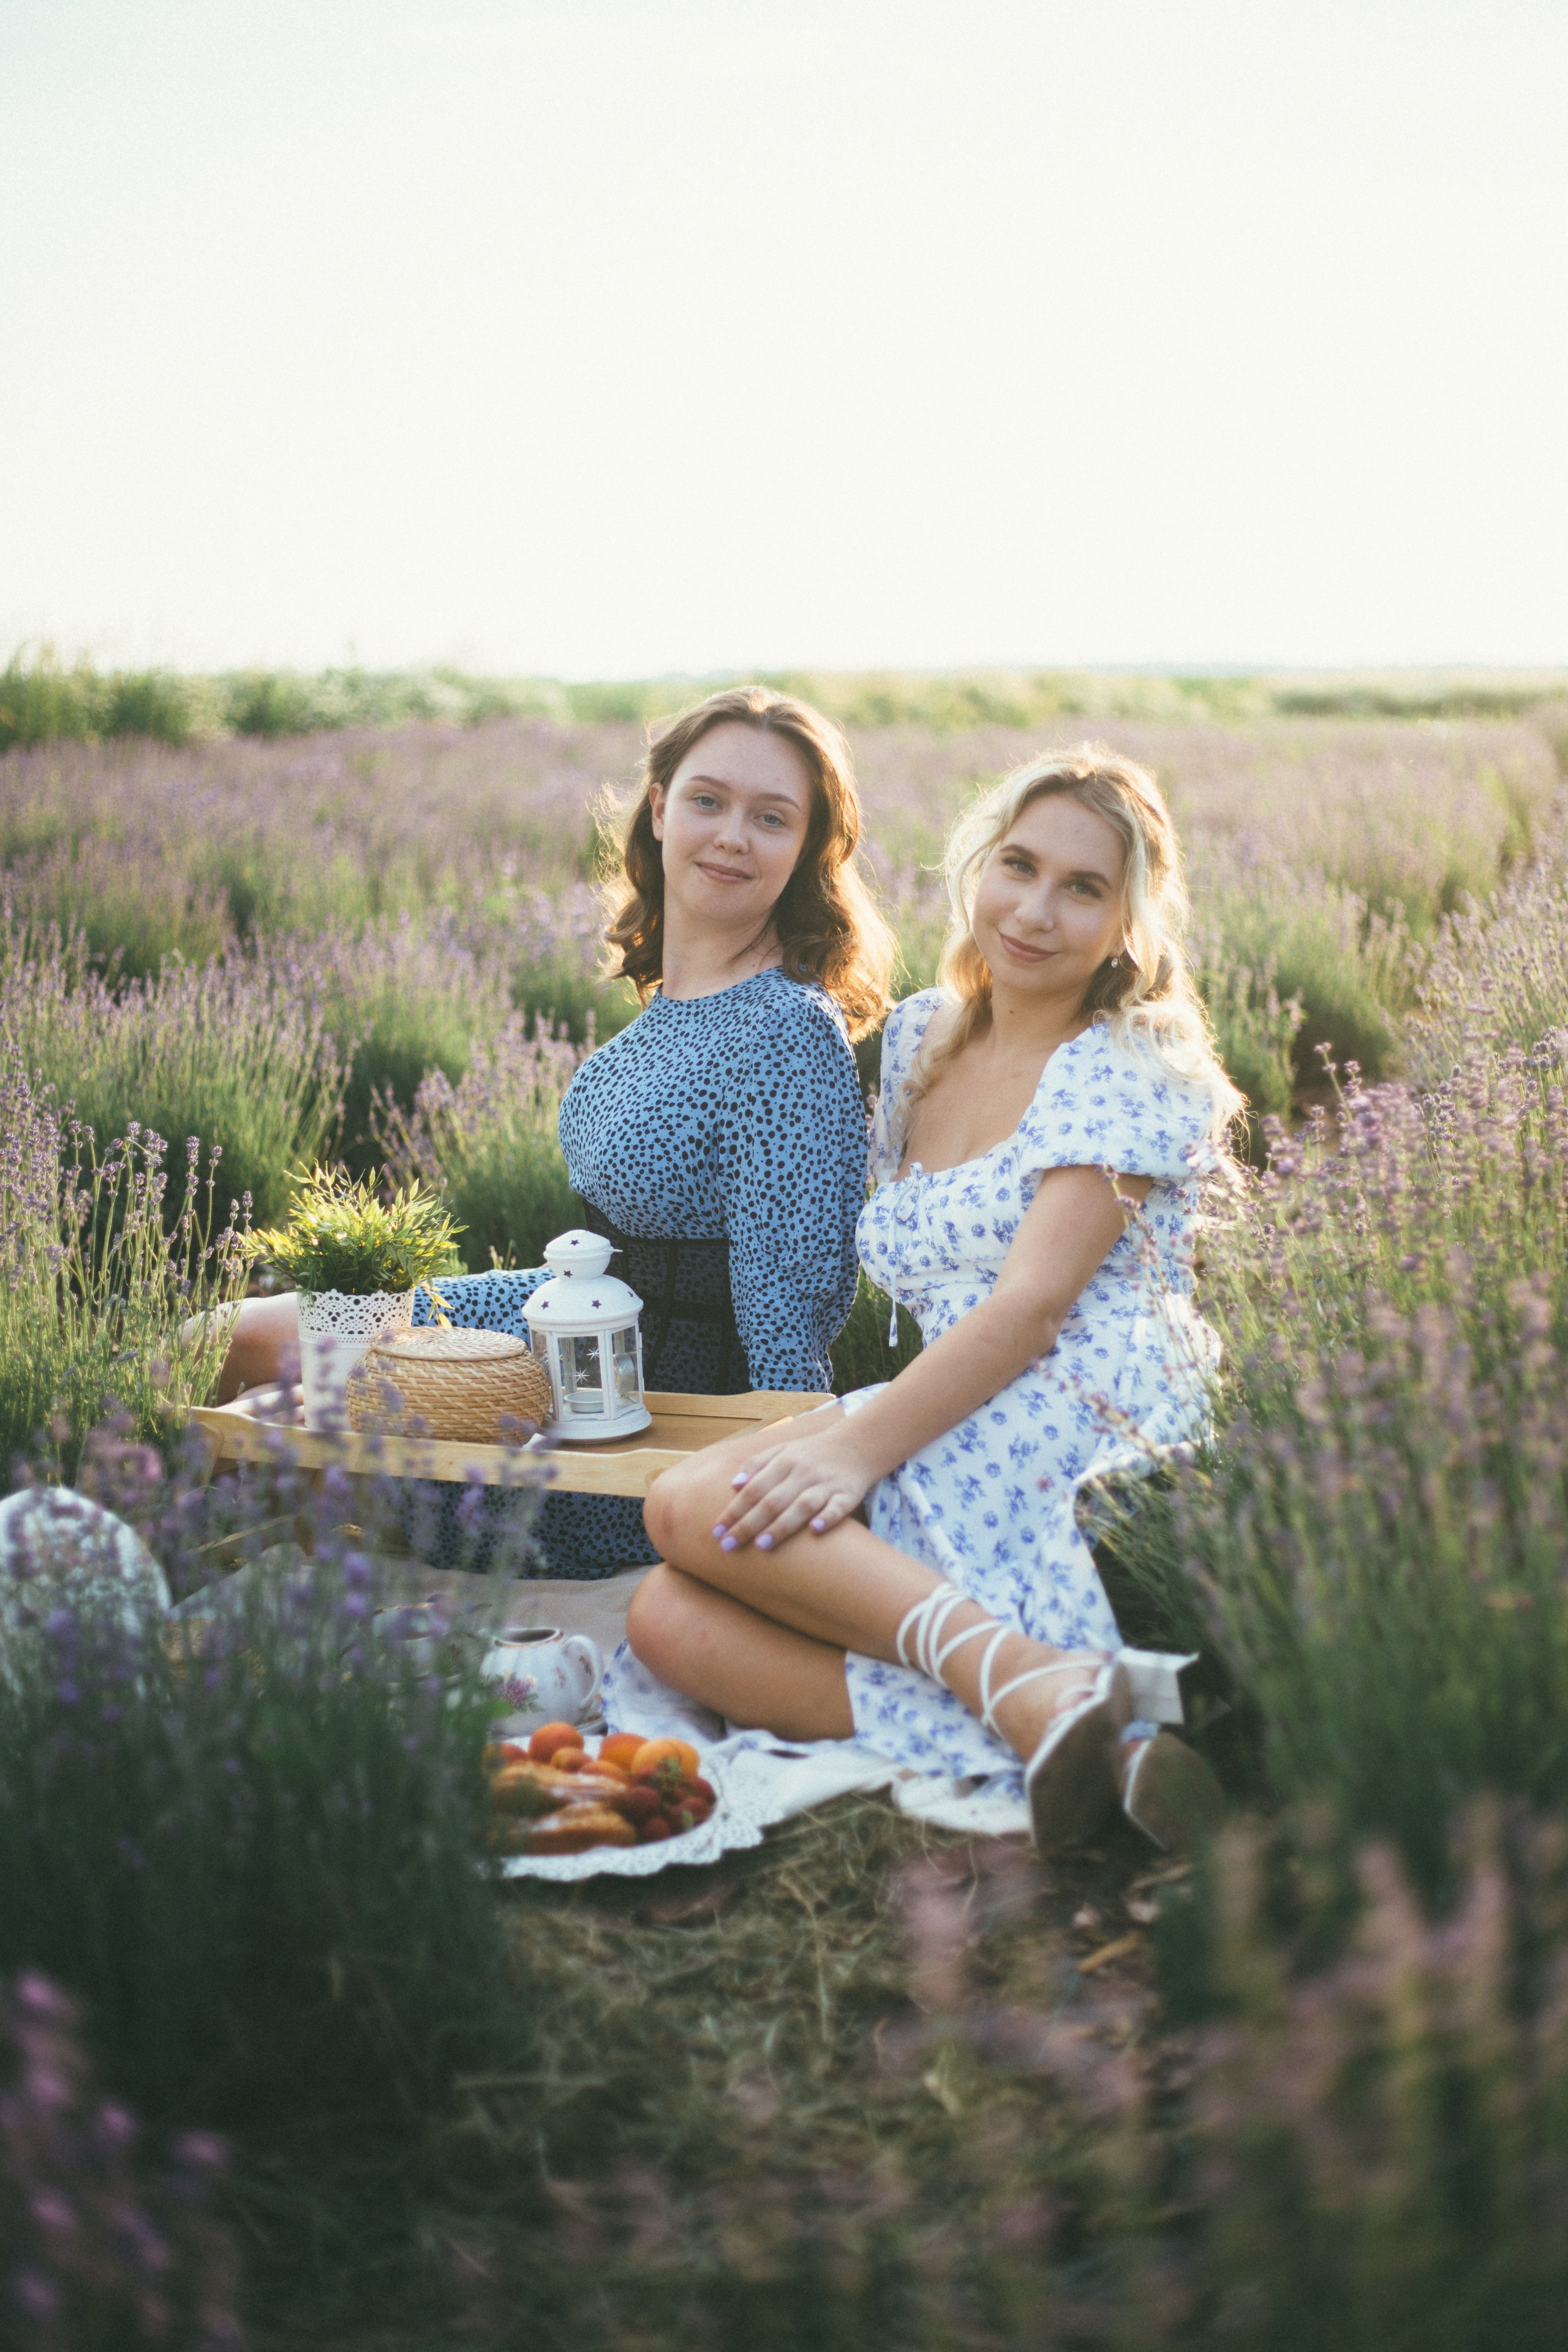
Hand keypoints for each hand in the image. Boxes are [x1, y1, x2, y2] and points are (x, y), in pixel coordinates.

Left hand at [711, 1414, 877, 1551]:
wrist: (857, 1445)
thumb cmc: (813, 1453)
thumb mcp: (783, 1450)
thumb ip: (757, 1464)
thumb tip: (733, 1484)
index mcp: (784, 1462)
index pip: (753, 1489)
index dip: (734, 1510)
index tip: (715, 1532)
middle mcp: (803, 1472)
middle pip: (772, 1501)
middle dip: (748, 1524)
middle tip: (727, 1546)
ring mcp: (826, 1484)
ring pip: (801, 1505)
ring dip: (781, 1525)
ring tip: (761, 1546)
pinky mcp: (848, 1494)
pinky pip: (837, 1508)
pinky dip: (826, 1518)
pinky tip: (814, 1531)